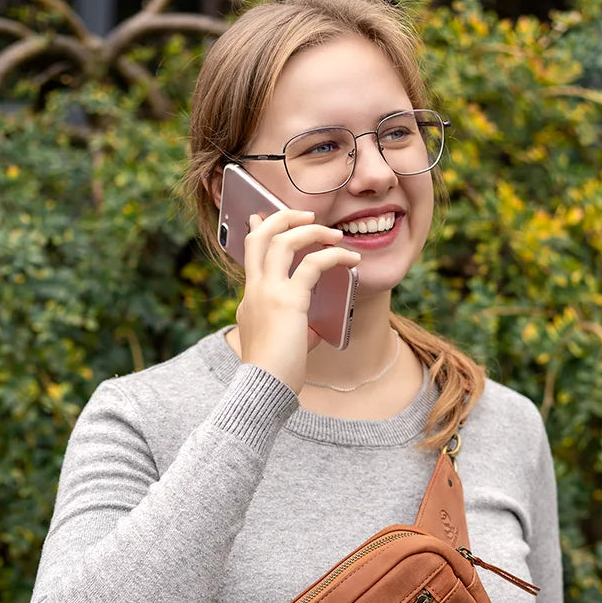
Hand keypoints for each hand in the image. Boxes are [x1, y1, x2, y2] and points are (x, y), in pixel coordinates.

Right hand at [236, 209, 360, 393]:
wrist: (264, 388)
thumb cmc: (275, 374)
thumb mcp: (281, 343)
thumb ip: (294, 327)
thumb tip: (314, 326)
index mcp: (249, 300)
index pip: (250, 255)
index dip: (258, 231)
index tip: (262, 217)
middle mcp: (254, 291)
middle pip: (260, 237)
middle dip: (283, 218)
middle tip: (305, 214)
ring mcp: (268, 292)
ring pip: (283, 241)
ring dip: (311, 230)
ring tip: (335, 234)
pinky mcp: (288, 300)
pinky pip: (313, 264)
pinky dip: (334, 256)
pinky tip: (351, 260)